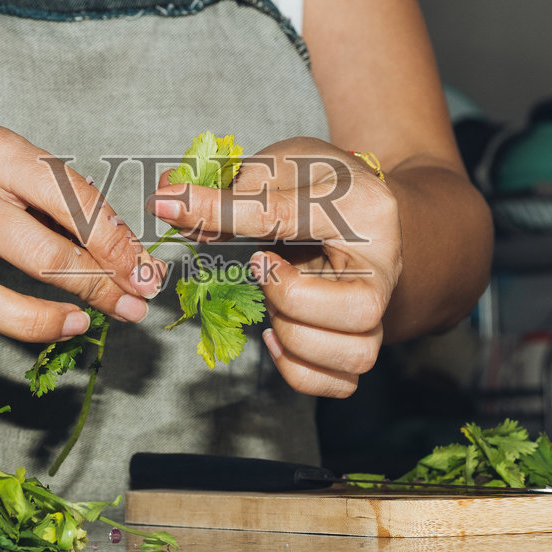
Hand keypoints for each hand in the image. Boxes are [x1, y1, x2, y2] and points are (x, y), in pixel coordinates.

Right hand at [0, 124, 166, 347]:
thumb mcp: (29, 185)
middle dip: (96, 283)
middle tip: (133, 306)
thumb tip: (136, 260)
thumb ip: (76, 212)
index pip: (69, 197)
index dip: (116, 242)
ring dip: (31, 319)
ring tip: (78, 326)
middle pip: (36, 248)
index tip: (145, 273)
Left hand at [148, 137, 402, 396]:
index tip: (177, 207)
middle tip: (260, 266)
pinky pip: (341, 382)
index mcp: (365, 208)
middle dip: (292, 299)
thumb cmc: (319, 183)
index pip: (290, 216)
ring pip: (356, 354)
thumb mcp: (276, 169)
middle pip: (358, 310)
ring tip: (272, 304)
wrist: (359, 204)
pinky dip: (301, 370)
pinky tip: (275, 337)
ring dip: (297, 337)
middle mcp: (384, 266)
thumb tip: (166, 205)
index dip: (225, 214)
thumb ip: (228, 193)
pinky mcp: (361, 339)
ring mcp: (379, 310)